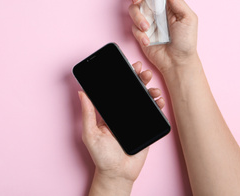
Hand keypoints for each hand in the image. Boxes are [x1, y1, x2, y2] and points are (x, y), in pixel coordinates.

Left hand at [79, 61, 164, 194]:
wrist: (118, 174)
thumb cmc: (101, 156)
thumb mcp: (90, 134)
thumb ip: (87, 114)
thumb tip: (81, 93)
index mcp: (109, 112)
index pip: (115, 91)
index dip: (122, 78)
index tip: (126, 67)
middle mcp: (123, 113)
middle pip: (132, 91)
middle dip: (138, 79)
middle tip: (142, 71)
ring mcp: (135, 120)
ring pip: (144, 100)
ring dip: (149, 89)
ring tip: (151, 85)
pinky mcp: (146, 128)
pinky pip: (153, 113)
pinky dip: (157, 105)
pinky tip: (158, 99)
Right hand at [128, 0, 198, 73]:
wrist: (177, 61)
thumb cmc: (186, 40)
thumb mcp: (187, 16)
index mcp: (169, 1)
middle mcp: (156, 7)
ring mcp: (147, 19)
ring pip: (133, 9)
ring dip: (139, 18)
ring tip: (148, 29)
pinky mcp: (139, 31)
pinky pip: (133, 27)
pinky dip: (140, 34)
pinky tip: (149, 41)